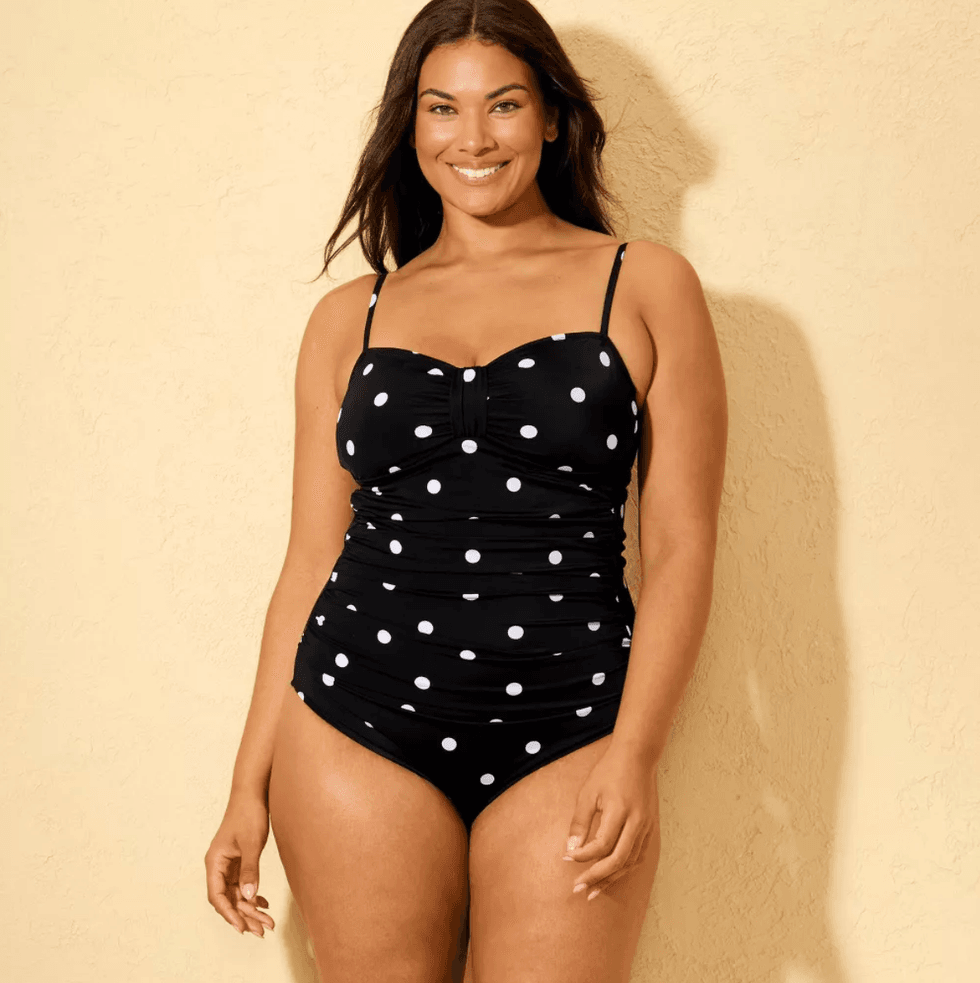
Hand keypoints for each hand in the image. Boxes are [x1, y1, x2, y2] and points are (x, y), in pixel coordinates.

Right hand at [205, 792, 275, 936]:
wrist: (253, 792)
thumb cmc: (248, 813)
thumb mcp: (251, 842)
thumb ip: (250, 869)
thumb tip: (248, 897)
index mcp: (214, 862)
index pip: (217, 896)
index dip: (228, 914)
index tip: (242, 927)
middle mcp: (218, 865)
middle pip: (228, 898)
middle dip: (244, 915)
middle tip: (262, 930)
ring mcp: (229, 863)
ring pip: (237, 893)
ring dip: (250, 908)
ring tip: (267, 923)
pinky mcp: (239, 860)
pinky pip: (243, 884)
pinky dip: (253, 895)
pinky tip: (265, 904)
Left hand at [562, 743, 658, 899]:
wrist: (637, 757)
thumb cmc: (608, 772)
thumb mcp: (588, 792)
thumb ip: (580, 822)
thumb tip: (571, 850)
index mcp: (620, 811)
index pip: (602, 845)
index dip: (584, 856)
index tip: (567, 858)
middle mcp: (637, 822)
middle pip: (618, 860)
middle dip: (597, 878)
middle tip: (578, 889)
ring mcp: (646, 827)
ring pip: (631, 862)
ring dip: (611, 879)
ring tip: (593, 891)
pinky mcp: (650, 828)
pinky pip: (639, 856)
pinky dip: (624, 869)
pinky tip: (611, 876)